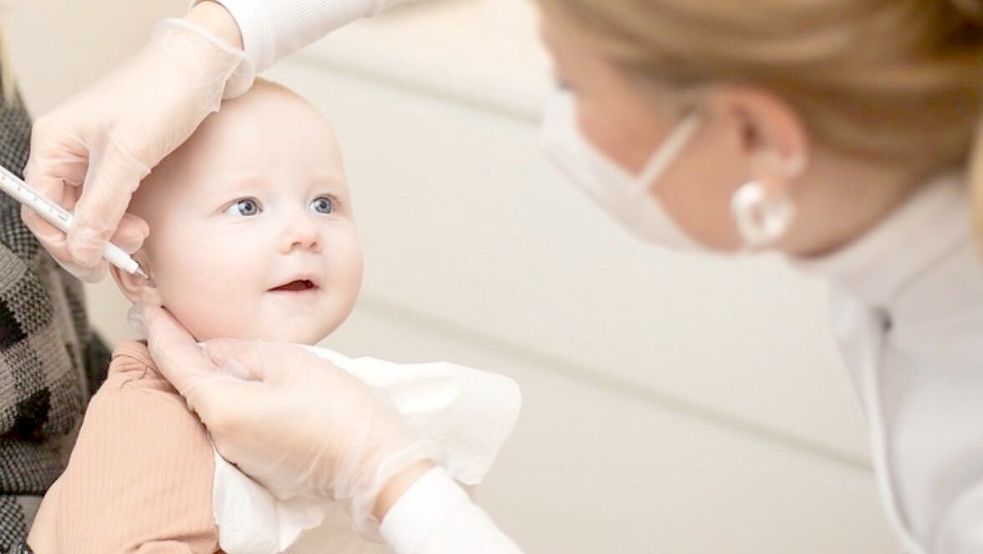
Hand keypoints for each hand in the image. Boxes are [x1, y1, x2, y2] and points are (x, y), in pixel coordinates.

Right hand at [23, 3, 250, 281]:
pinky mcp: (127, 161)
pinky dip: (126, 222)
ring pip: (93, 213)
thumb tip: (81, 248)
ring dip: (113, 234)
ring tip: (142, 237)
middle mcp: (70, 152)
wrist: (202, 68)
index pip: (41, 209)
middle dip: (94, 240)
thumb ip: (102, 206)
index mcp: (55, 145)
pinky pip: (116, 202)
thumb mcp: (128, 155)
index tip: (95, 262)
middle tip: (128, 253)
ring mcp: (98, 158)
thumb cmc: (161, 95)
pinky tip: (144, 231)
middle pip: (66, 215)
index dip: (65, 241)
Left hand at [135, 304, 432, 525]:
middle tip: (189, 321)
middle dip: (190, 354)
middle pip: (192, 386)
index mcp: (223, 408)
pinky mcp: (255, 464)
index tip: (151, 307)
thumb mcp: (291, 361)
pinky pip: (233, 424)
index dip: (162, 330)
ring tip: (236, 353)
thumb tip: (214, 349)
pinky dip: (236, 400)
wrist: (374, 464)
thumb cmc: (342, 413)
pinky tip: (257, 385)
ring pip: (214, 405)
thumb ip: (242, 350)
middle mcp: (220, 438)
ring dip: (218, 378)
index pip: (176, 363)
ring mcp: (237, 456)